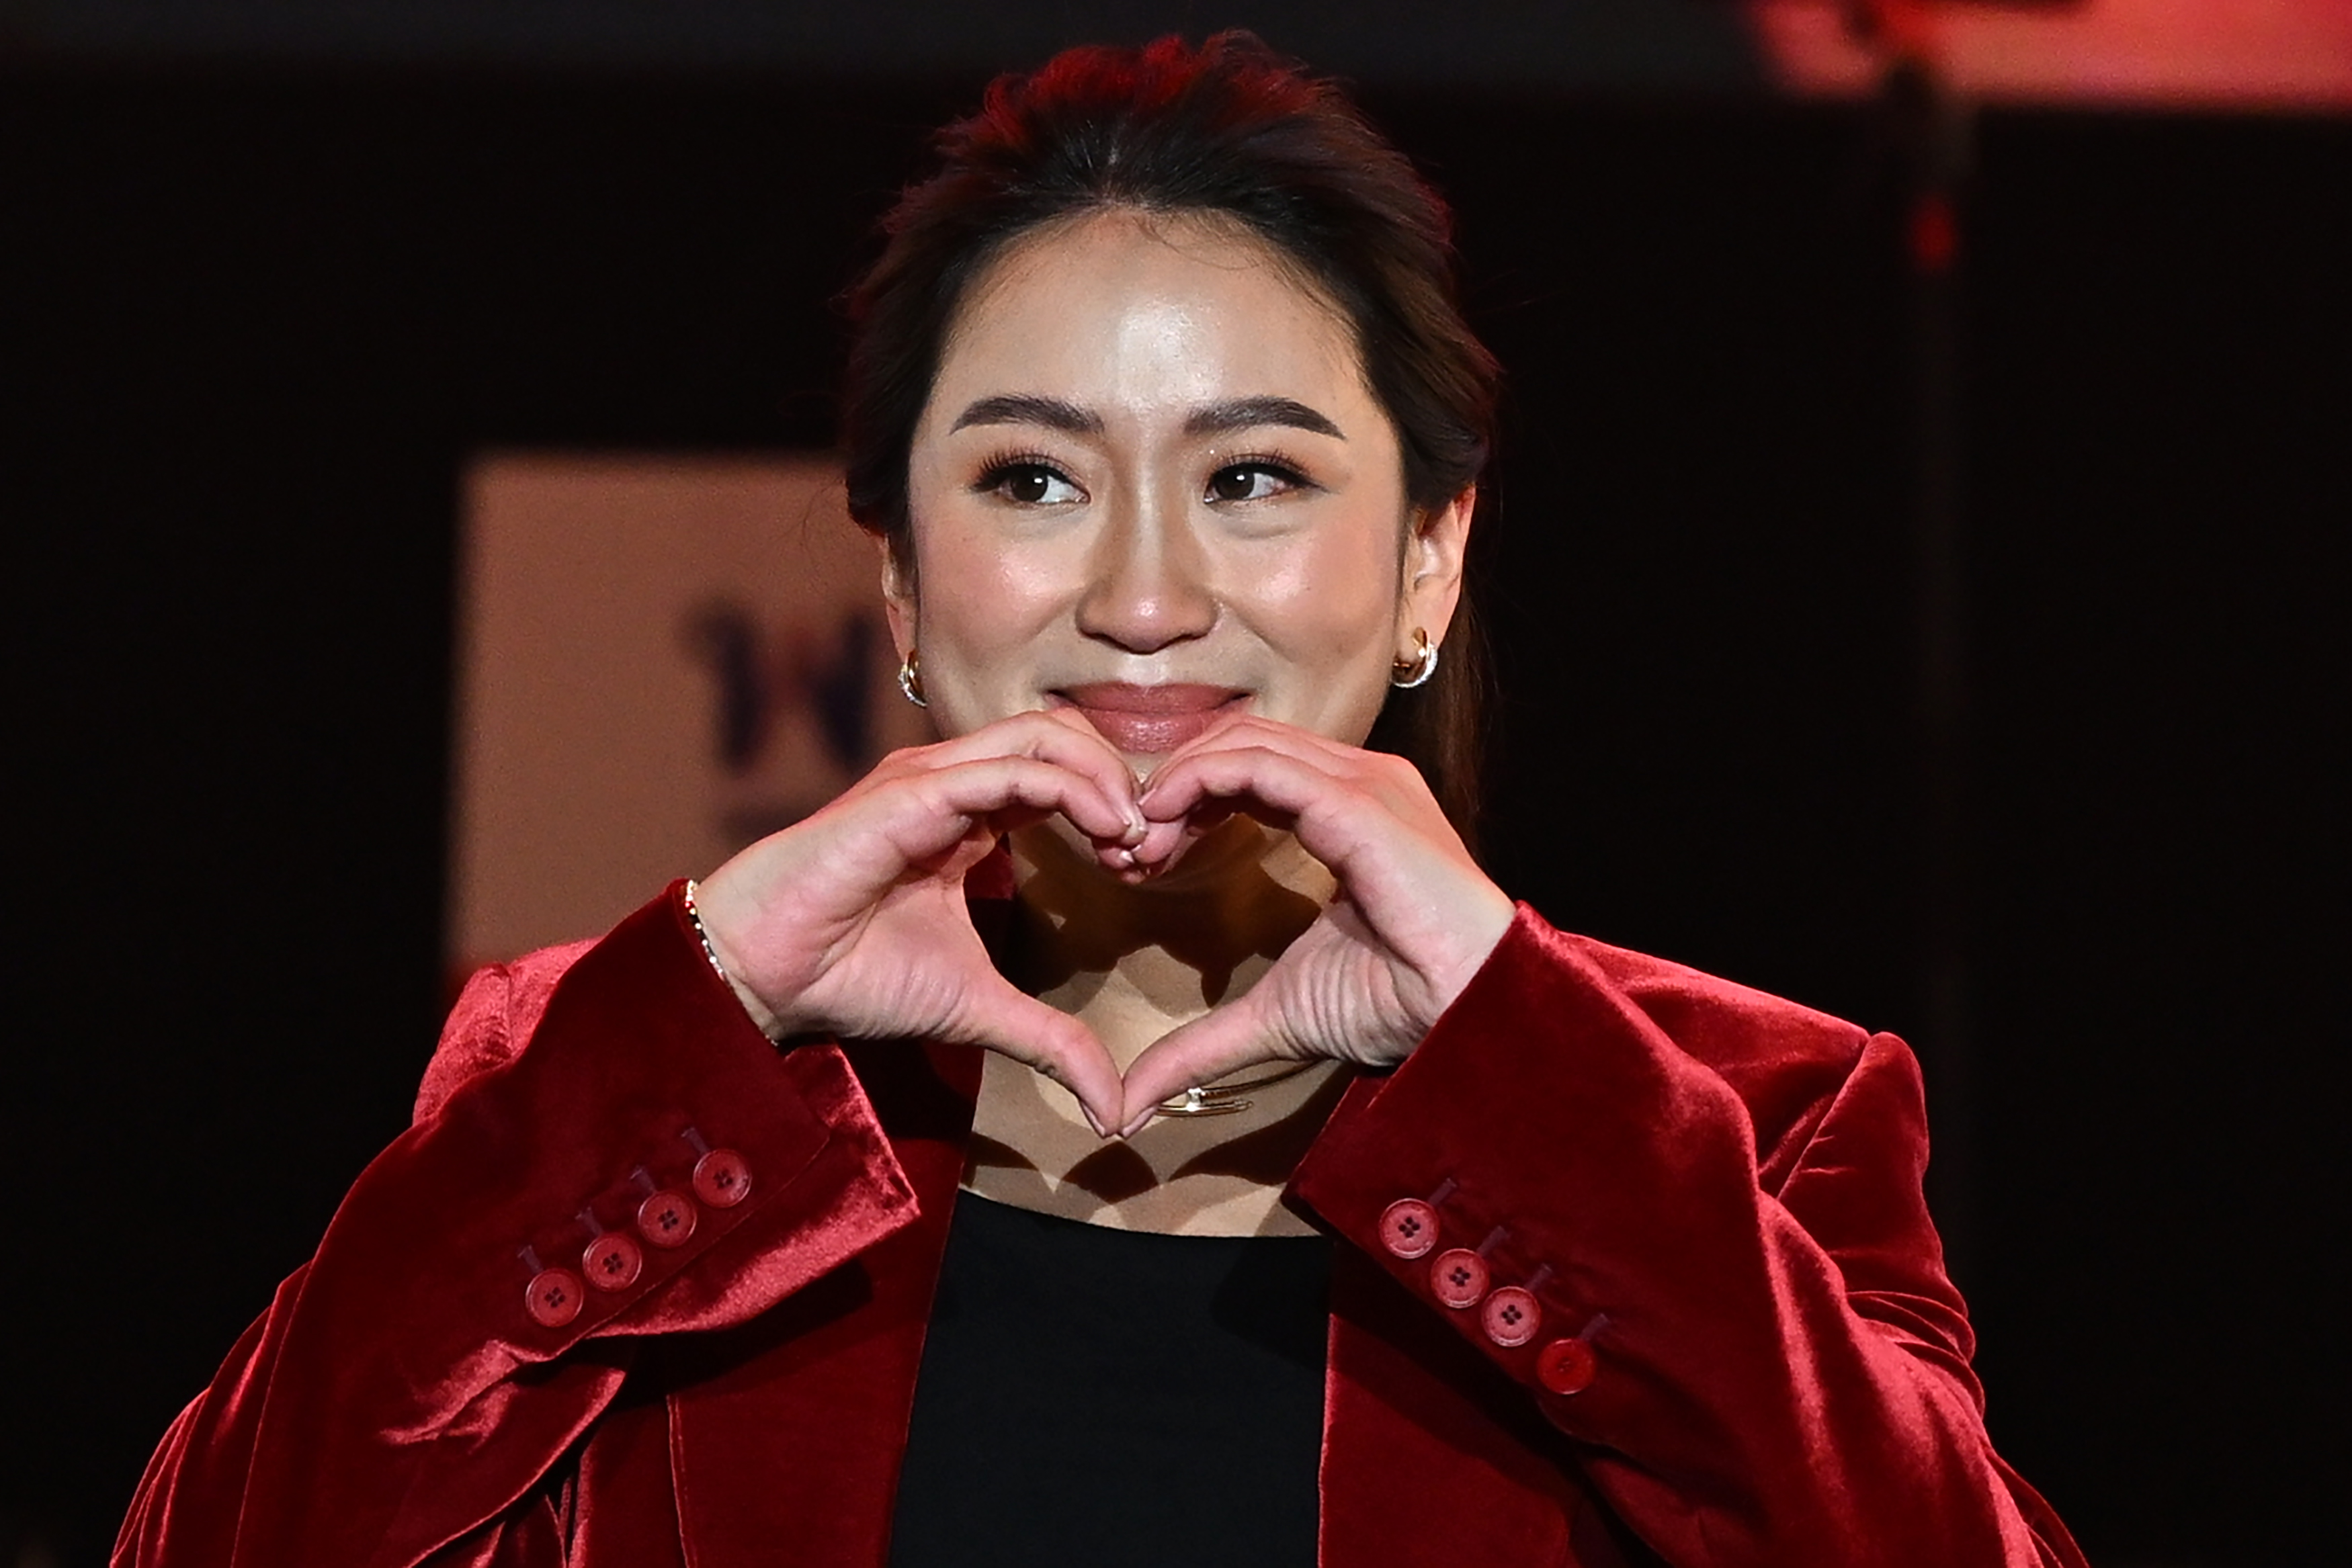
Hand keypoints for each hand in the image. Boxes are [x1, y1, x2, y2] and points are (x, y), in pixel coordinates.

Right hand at [691, 710, 1143, 1132]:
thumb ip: (1051, 1043)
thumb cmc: (855, 976)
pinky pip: (1005, 770)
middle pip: (1062, 738)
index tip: (1144, 866)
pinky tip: (1105, 831)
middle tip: (1152, 845)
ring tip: (1134, 836)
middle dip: (1120, 782)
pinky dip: (1068, 789)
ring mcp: (929, 778)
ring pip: (1042, 738)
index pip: (1061, 773)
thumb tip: (1114, 1108)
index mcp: (968, 815)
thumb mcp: (979, 1009)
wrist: (767, 975)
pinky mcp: (910, 791)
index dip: (1114, 808)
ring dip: (1104, 779)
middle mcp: (951, 781)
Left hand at [1115, 717, 1515, 1134]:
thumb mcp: (1274, 1017)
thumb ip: (1201, 1045)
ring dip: (1177, 783)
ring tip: (1140, 840)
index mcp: (1349, 808)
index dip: (1186, 800)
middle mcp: (1359, 780)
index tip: (1141, 857)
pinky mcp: (1358, 800)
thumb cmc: (1395, 1003)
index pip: (1250, 768)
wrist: (1465, 1011)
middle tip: (1129, 849)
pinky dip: (1200, 781)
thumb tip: (1132, 1105)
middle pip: (1239, 744)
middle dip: (1173, 788)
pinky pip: (1260, 765)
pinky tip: (1166, 818)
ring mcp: (1364, 782)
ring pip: (1244, 744)